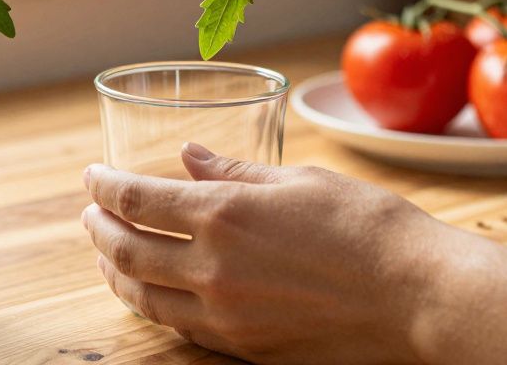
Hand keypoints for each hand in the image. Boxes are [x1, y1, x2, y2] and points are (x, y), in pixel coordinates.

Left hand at [82, 144, 474, 363]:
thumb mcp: (298, 180)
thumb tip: (187, 159)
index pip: (136, 200)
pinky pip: (180, 326)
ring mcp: (226, 314)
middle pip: (127, 251)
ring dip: (115, 272)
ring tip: (107, 254)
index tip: (90, 177)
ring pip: (144, 296)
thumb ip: (234, 172)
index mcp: (223, 214)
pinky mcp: (245, 347)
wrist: (417, 296)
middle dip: (98, 228)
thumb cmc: (367, 226)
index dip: (103, 187)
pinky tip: (152, 291)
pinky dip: (153, 305)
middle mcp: (213, 267)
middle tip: (89, 214)